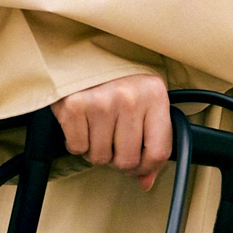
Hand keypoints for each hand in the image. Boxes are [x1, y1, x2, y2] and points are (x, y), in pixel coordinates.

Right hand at [55, 73, 172, 189]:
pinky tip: (82, 125)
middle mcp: (130, 98)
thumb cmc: (117, 77)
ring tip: (97, 129)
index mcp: (155, 95)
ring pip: (100, 157)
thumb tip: (146, 181)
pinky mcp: (74, 105)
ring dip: (96, 151)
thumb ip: (151, 142)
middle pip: (127, 160)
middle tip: (112, 143)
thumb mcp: (145, 100)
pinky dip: (77, 143)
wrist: (83, 50)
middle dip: (117, 159)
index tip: (139, 166)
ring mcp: (101, 102)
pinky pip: (77, 147)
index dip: (147, 168)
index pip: (159, 152)